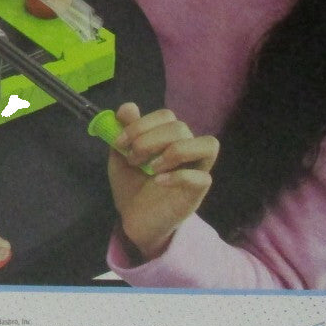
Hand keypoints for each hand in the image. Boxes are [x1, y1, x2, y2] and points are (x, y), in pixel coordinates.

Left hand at [106, 102, 218, 261]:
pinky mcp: (199, 191)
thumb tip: (128, 107)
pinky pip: (202, 176)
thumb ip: (123, 131)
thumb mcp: (120, 156)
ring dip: (173, 151)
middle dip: (150, 140)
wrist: (134, 218)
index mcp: (168, 137)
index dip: (141, 124)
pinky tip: (158, 181)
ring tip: (151, 168)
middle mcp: (187, 148)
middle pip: (181, 127)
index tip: (119, 143)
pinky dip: (178, 175)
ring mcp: (197, 169)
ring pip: (207, 144)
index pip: (166, 116)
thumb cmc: (131, 184)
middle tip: (133, 159)